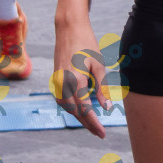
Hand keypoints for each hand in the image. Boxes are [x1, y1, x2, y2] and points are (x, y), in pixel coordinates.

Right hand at [52, 20, 112, 138]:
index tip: (102, 133)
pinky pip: (61, 98)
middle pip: (74, 111)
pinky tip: (79, 109)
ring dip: (77, 116)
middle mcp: (64, 82)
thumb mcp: (99, 65)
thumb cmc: (87, 44)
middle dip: (86, 124)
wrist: (68, 28)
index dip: (93, 123)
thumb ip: (102, 87)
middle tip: (99, 133)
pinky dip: (70, 107)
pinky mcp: (55, 78)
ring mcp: (57, 80)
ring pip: (65, 106)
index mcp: (76, 79)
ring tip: (91, 123)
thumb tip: (107, 107)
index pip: (85, 108)